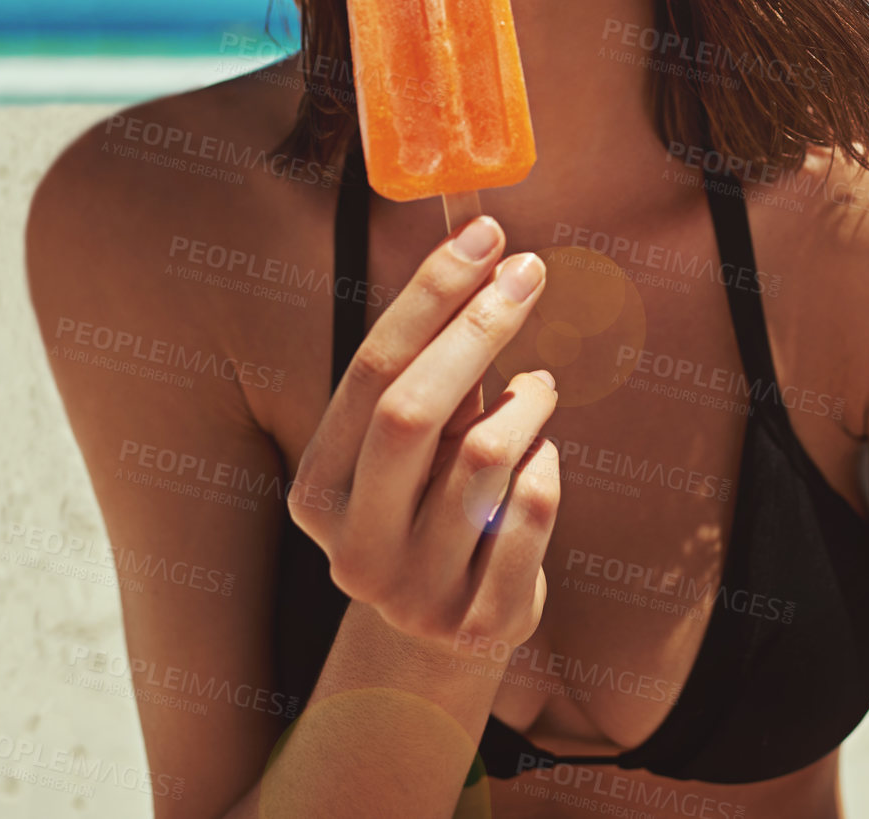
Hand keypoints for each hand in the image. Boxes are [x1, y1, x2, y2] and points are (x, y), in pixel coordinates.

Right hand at [289, 215, 559, 653]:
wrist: (444, 633)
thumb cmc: (430, 497)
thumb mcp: (413, 440)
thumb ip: (429, 363)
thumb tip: (477, 241)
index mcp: (320, 488)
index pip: (372, 369)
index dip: (431, 294)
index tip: (484, 235)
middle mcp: (354, 547)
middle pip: (413, 411)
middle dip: (478, 327)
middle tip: (529, 271)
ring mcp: (414, 594)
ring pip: (485, 456)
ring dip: (528, 401)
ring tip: (539, 387)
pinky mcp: (479, 624)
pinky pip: (533, 510)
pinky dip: (548, 464)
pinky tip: (543, 455)